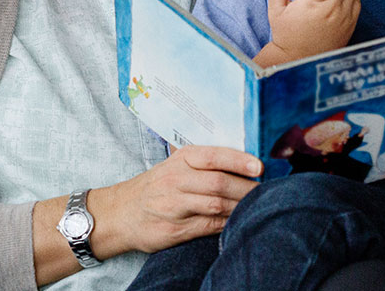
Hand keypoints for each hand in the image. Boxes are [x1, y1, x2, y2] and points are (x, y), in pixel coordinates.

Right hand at [97, 145, 260, 253]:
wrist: (119, 212)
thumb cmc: (156, 186)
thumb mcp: (175, 164)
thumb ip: (205, 162)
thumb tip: (247, 161)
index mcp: (180, 159)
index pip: (214, 156)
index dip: (239, 161)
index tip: (260, 167)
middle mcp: (175, 179)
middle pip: (218, 182)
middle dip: (246, 188)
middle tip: (264, 192)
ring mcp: (173, 205)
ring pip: (215, 205)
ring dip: (240, 207)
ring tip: (257, 207)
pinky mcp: (174, 229)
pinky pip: (208, 226)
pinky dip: (227, 223)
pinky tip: (239, 222)